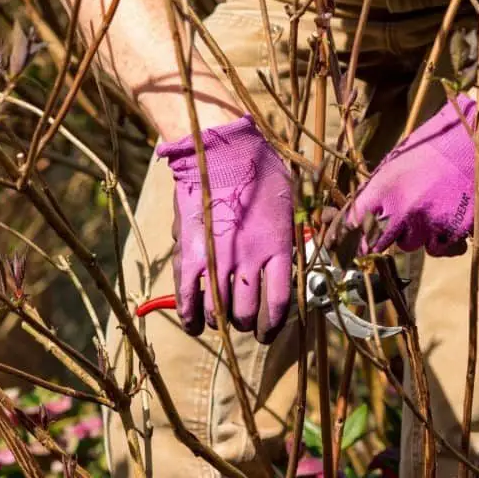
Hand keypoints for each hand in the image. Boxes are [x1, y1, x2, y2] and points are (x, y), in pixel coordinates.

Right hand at [157, 115, 293, 343]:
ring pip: (220, 310)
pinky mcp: (191, 256)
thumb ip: (286, 231)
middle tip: (242, 322)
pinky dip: (191, 317)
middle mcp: (251, 261)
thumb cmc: (258, 166)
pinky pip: (190, 298)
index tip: (268, 330)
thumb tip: (285, 254)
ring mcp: (220, 260)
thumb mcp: (288, 200)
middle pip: (248, 312)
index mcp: (279, 249)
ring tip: (219, 322)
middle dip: (245, 323)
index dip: (273, 324)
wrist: (220, 148)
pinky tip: (194, 325)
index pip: (280, 304)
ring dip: (220, 321)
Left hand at [341, 93, 478, 256]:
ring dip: (414, 236)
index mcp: (383, 188)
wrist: (478, 140)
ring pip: (410, 246)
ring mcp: (429, 222)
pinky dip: (441, 242)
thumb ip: (376, 190)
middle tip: (393, 226)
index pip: (353, 223)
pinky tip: (446, 225)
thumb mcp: (395, 162)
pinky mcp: (455, 231)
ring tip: (427, 213)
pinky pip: (439, 249)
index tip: (346, 242)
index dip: (346, 236)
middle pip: (380, 242)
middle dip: (383, 237)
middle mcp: (402, 210)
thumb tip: (355, 214)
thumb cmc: (433, 146)